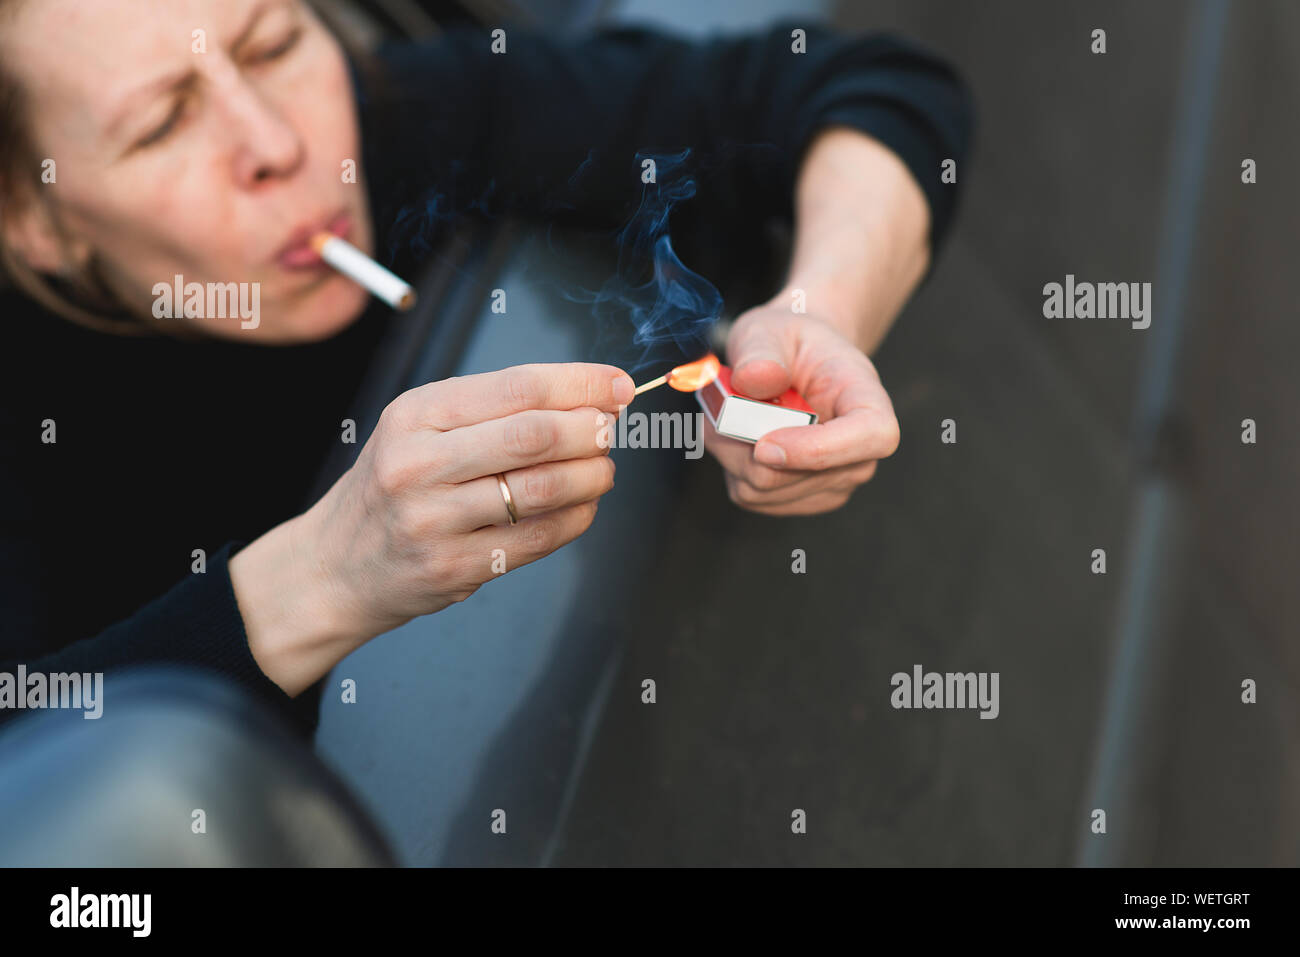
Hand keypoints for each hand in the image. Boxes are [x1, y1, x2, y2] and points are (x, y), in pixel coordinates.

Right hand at [309, 362, 631, 636]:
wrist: (335, 566)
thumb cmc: (394, 487)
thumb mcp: (422, 429)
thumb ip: (497, 410)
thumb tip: (593, 397)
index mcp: (416, 415)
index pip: (519, 387)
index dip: (582, 384)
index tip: (619, 386)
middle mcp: (419, 463)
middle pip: (536, 435)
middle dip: (592, 429)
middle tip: (611, 431)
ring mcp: (433, 519)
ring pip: (543, 489)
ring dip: (592, 476)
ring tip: (602, 470)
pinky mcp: (453, 567)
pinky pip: (537, 538)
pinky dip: (576, 518)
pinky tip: (582, 507)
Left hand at [705, 306, 899, 514]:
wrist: (793, 363)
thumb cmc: (787, 344)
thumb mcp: (769, 329)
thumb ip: (760, 350)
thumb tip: (754, 379)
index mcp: (868, 401)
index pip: (872, 437)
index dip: (818, 449)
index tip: (763, 443)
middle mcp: (861, 452)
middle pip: (794, 475)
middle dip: (743, 443)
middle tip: (721, 405)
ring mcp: (834, 482)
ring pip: (763, 489)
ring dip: (730, 452)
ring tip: (730, 415)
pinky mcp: (801, 499)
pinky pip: (752, 497)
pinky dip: (730, 467)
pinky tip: (736, 438)